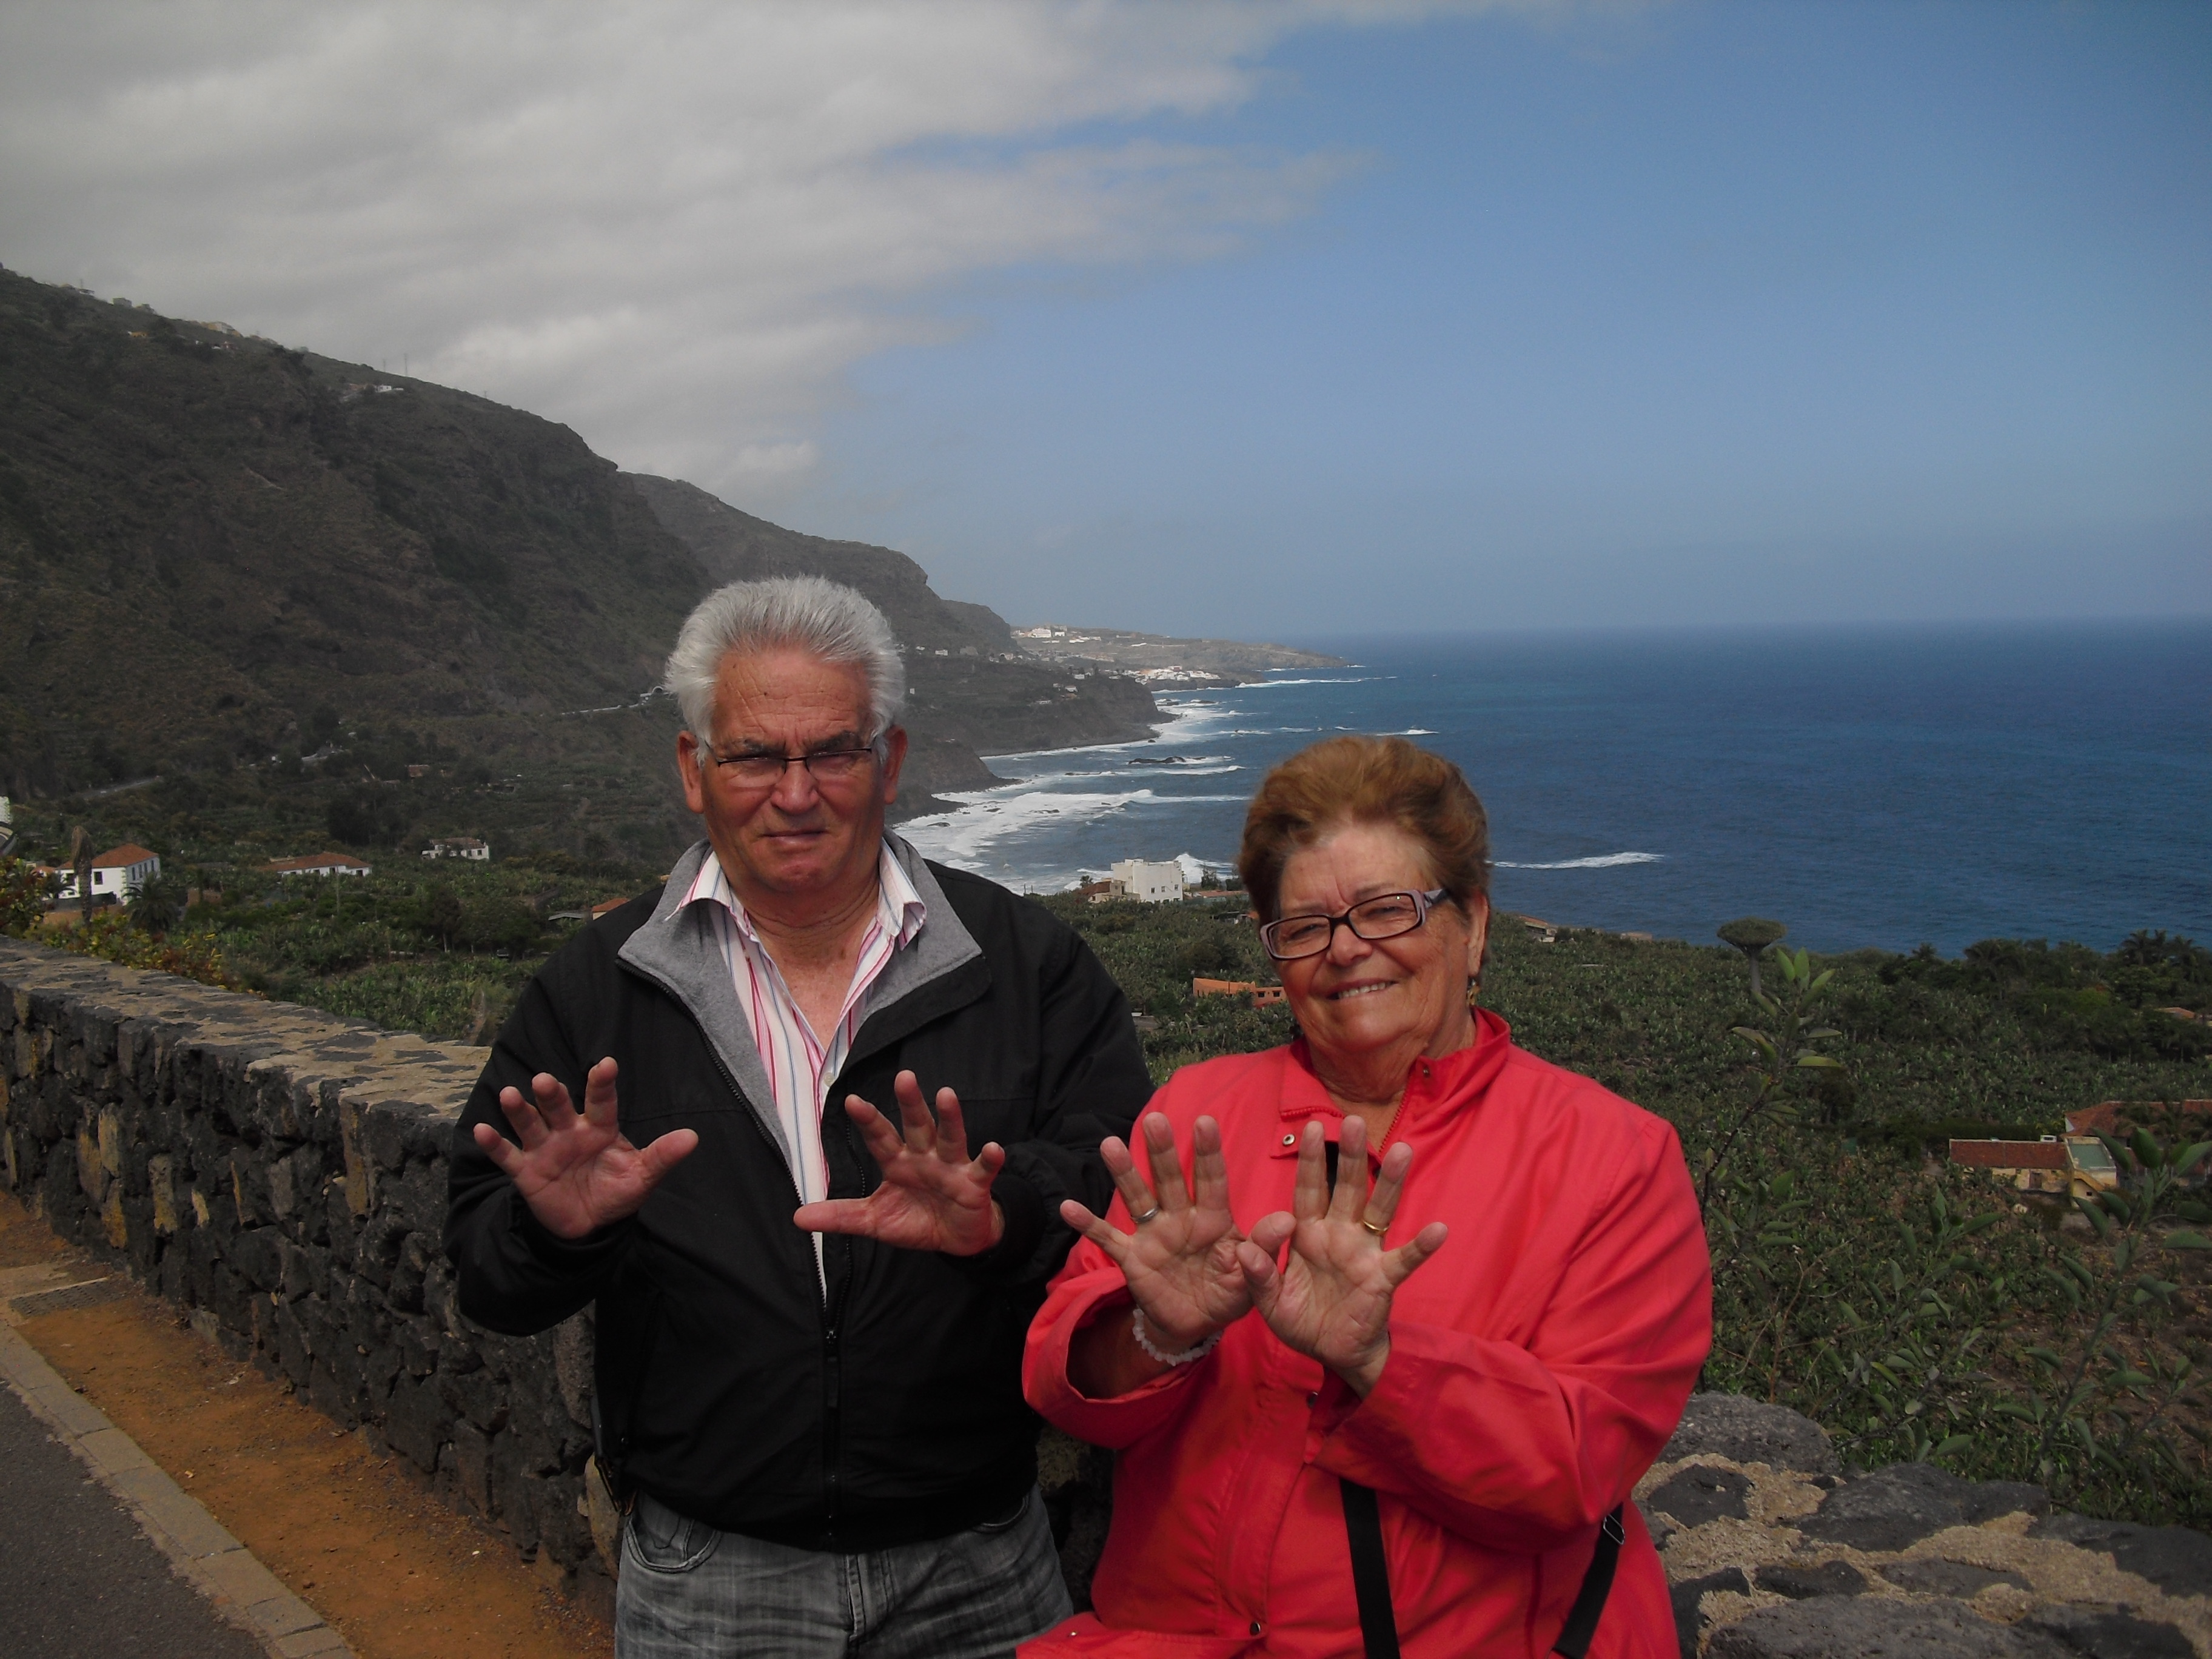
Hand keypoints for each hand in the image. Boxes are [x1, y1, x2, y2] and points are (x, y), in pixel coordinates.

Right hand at [472, 1057, 697, 1239]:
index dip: (602, 1083)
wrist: (588, 1224)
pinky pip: (508, 1156)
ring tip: (510, 1095)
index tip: (606, 1064)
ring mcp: (545, 1149)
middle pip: (558, 1107)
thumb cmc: (616, 1191)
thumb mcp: (642, 1177)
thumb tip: (692, 1137)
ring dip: (519, 1111)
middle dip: (551, 1094)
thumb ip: (662, 1156)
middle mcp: (569, 1131)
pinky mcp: (526, 1172)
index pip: (602, 1101)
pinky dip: (494, 1144)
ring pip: (530, 1125)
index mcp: (600, 1128)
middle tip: (543, 1081)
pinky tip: (481, 1130)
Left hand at [793, 1071, 1006, 1256]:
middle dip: (910, 1103)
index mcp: (897, 1162)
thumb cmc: (916, 1220)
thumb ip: (840, 1216)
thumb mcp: (874, 1221)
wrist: (957, 1239)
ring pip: (949, 1137)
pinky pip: (983, 1168)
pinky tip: (994, 1148)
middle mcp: (924, 1157)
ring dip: (949, 1118)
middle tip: (904, 1077)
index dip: (868, 1120)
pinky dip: (990, 1159)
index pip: (880, 1137)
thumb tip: (797, 1217)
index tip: (852, 1100)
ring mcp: (951, 1167)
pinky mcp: (974, 1183)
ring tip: (947, 1095)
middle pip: (916, 1125)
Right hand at [1061, 1113, 1249, 1351]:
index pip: (1211, 1180)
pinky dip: (1088, 1225)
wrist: (1197, 1324)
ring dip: (1124, 1173)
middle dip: (1162, 1150)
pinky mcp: (1132, 1258)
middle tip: (1154, 1119)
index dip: (1208, 1153)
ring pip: (1138, 1198)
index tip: (1205, 1121)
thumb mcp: (1253, 1277)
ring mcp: (1153, 1235)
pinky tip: (1068, 1207)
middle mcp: (1181, 1218)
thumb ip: (1266, 1248)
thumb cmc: (1229, 1292)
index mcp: (1214, 1219)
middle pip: (1170, 1179)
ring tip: (1109, 1144)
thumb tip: (1287, 1220)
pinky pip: (1108, 1238)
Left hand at [1237, 1115, 1447, 1394]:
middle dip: (1350, 1156)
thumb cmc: (1301, 1320)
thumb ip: (1258, 1274)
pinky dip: (1421, 1246)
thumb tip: (1244, 1249)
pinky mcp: (1382, 1278)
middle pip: (1347, 1188)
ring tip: (1402, 1150)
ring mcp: (1364, 1254)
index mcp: (1308, 1234)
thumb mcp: (1269, 1300)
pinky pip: (1405, 1259)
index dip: (1311, 1160)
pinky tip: (1439, 1229)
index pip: (1309, 1189)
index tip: (1312, 1126)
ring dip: (1391, 1182)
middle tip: (1354, 1120)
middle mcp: (1339, 1235)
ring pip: (1379, 1211)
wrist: (1331, 1354)